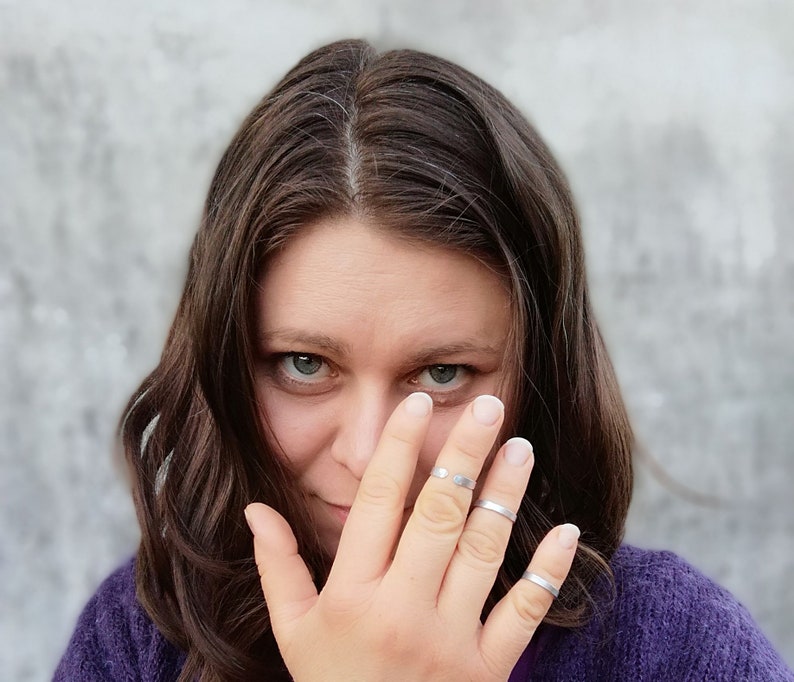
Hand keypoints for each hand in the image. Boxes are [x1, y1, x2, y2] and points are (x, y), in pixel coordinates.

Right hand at [245, 393, 578, 680]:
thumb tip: (255, 509)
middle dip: (463, 454)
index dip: (399, 447)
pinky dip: (549, 572)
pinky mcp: (488, 670)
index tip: (417, 403)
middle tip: (487, 406)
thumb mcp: (292, 631)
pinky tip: (568, 532)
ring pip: (484, 551)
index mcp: (352, 594)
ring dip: (505, 495)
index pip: (377, 503)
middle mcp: (402, 610)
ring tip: (520, 447)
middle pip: (438, 514)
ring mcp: (450, 641)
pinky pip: (525, 613)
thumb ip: (277, 566)